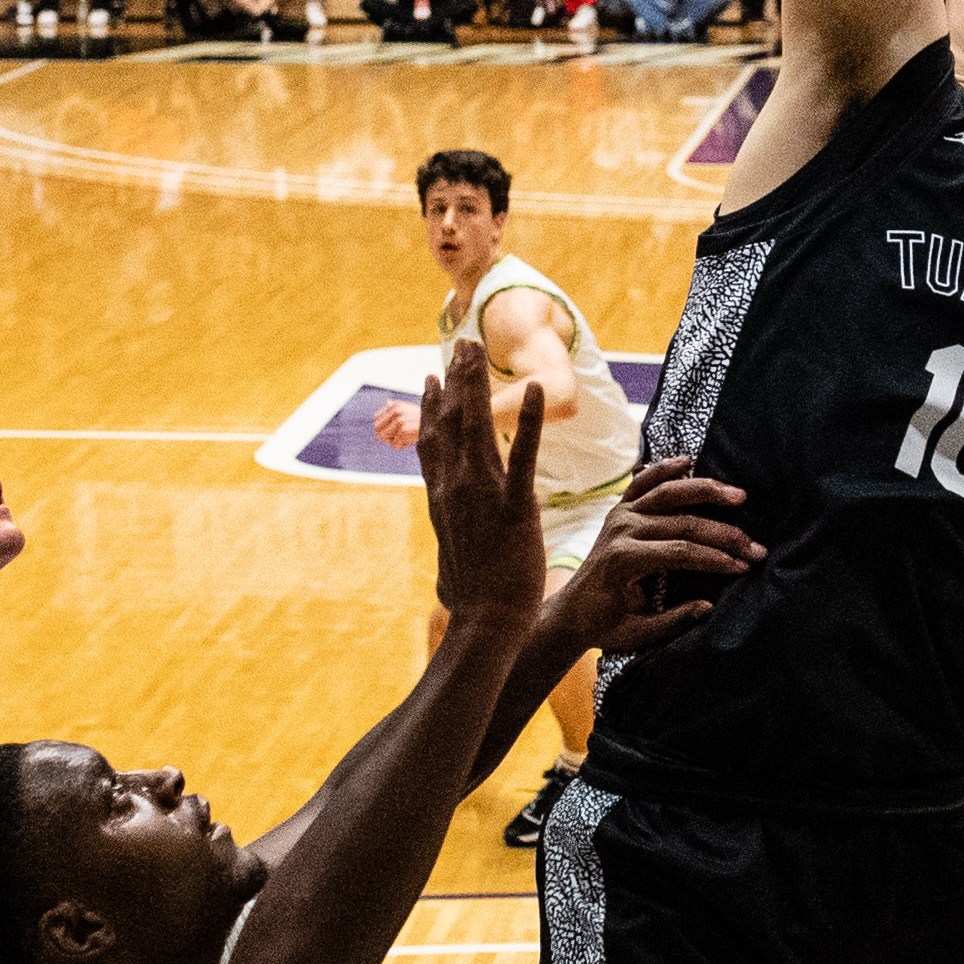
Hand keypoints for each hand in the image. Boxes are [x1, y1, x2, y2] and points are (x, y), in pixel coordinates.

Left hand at [371, 397, 419, 447]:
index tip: (394, 431)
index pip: (376, 420)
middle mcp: (396, 411)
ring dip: (395, 441)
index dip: (383, 429)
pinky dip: (402, 445)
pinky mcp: (403, 429)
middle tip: (399, 436)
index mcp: (395, 405)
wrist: (438, 426)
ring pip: (385, 438)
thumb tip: (388, 402)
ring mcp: (399, 420)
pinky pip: (395, 444)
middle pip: (378, 430)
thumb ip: (397, 407)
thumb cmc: (424, 420)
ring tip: (406, 437)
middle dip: (387, 436)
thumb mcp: (410, 409)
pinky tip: (411, 440)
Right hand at [416, 334, 545, 632]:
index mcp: (442, 500)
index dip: (429, 407)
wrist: (485, 622)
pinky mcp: (515, 505)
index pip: (431, 443)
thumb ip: (450, 549)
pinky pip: (523, 454)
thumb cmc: (473, 602)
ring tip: (480, 347)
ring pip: (477, 426)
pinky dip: (527, 419)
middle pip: (451, 421)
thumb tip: (443, 569)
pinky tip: (535, 388)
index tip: (429, 377)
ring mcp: (483, 494)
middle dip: (457, 378)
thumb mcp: (452, 565)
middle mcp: (456, 489)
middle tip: (462, 342)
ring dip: (478, 383)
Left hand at [551, 456, 763, 654]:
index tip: (744, 566)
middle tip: (755, 546)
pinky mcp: (619, 509)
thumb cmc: (605, 626)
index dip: (715, 558)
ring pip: (669, 493)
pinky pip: (643, 482)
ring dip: (706, 491)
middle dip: (724, 534)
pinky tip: (688, 461)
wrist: (570, 612)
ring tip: (738, 494)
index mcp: (623, 559)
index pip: (681, 552)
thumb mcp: (637, 633)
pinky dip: (665, 469)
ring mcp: (620, 515)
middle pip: (683, 523)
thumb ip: (672, 621)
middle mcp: (621, 529)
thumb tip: (708, 606)